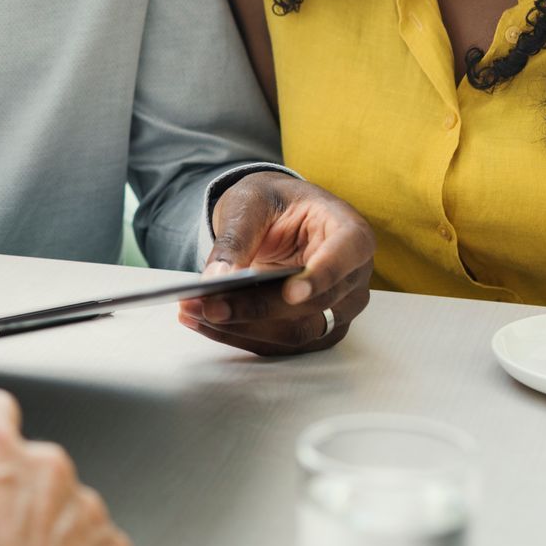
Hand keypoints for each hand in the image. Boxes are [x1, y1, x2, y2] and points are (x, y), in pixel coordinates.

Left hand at [179, 171, 374, 354]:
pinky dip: (238, 335)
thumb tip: (216, 278)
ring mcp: (337, 311)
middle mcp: (351, 278)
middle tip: (209, 303)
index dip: (322, 277)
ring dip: (241, 328)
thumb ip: (237, 237)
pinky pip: (278, 344)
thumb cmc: (273, 202)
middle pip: (313, 305)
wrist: (276, 217)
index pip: (346, 257)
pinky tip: (202, 320)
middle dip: (257, 308)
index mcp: (350, 233)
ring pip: (295, 333)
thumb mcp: (251, 202)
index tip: (291, 292)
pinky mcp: (314, 331)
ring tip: (193, 311)